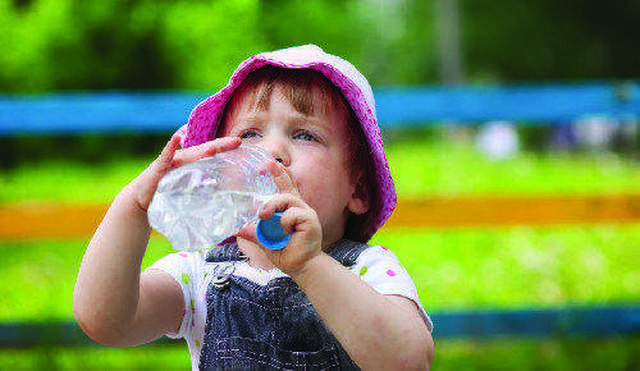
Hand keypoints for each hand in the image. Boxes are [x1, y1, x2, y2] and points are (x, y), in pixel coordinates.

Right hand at [128, 134, 241, 211]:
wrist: (140, 199)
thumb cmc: (165, 192)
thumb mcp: (187, 188)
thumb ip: (202, 185)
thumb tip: (219, 187)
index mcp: (190, 162)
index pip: (210, 153)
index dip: (225, 147)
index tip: (240, 143)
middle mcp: (182, 158)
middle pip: (204, 150)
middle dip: (221, 145)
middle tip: (237, 141)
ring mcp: (170, 161)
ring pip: (189, 154)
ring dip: (202, 150)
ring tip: (216, 147)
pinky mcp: (157, 168)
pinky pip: (165, 156)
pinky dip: (170, 148)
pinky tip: (176, 138)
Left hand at [237, 161, 322, 275]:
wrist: (302, 267)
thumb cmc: (286, 252)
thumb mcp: (265, 240)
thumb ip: (254, 232)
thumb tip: (236, 227)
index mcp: (289, 209)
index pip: (286, 185)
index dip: (279, 173)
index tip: (270, 161)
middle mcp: (299, 207)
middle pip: (288, 185)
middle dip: (277, 173)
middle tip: (265, 164)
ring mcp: (306, 212)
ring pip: (287, 198)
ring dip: (272, 206)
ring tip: (263, 216)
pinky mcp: (310, 220)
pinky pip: (292, 213)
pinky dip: (284, 222)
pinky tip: (285, 232)